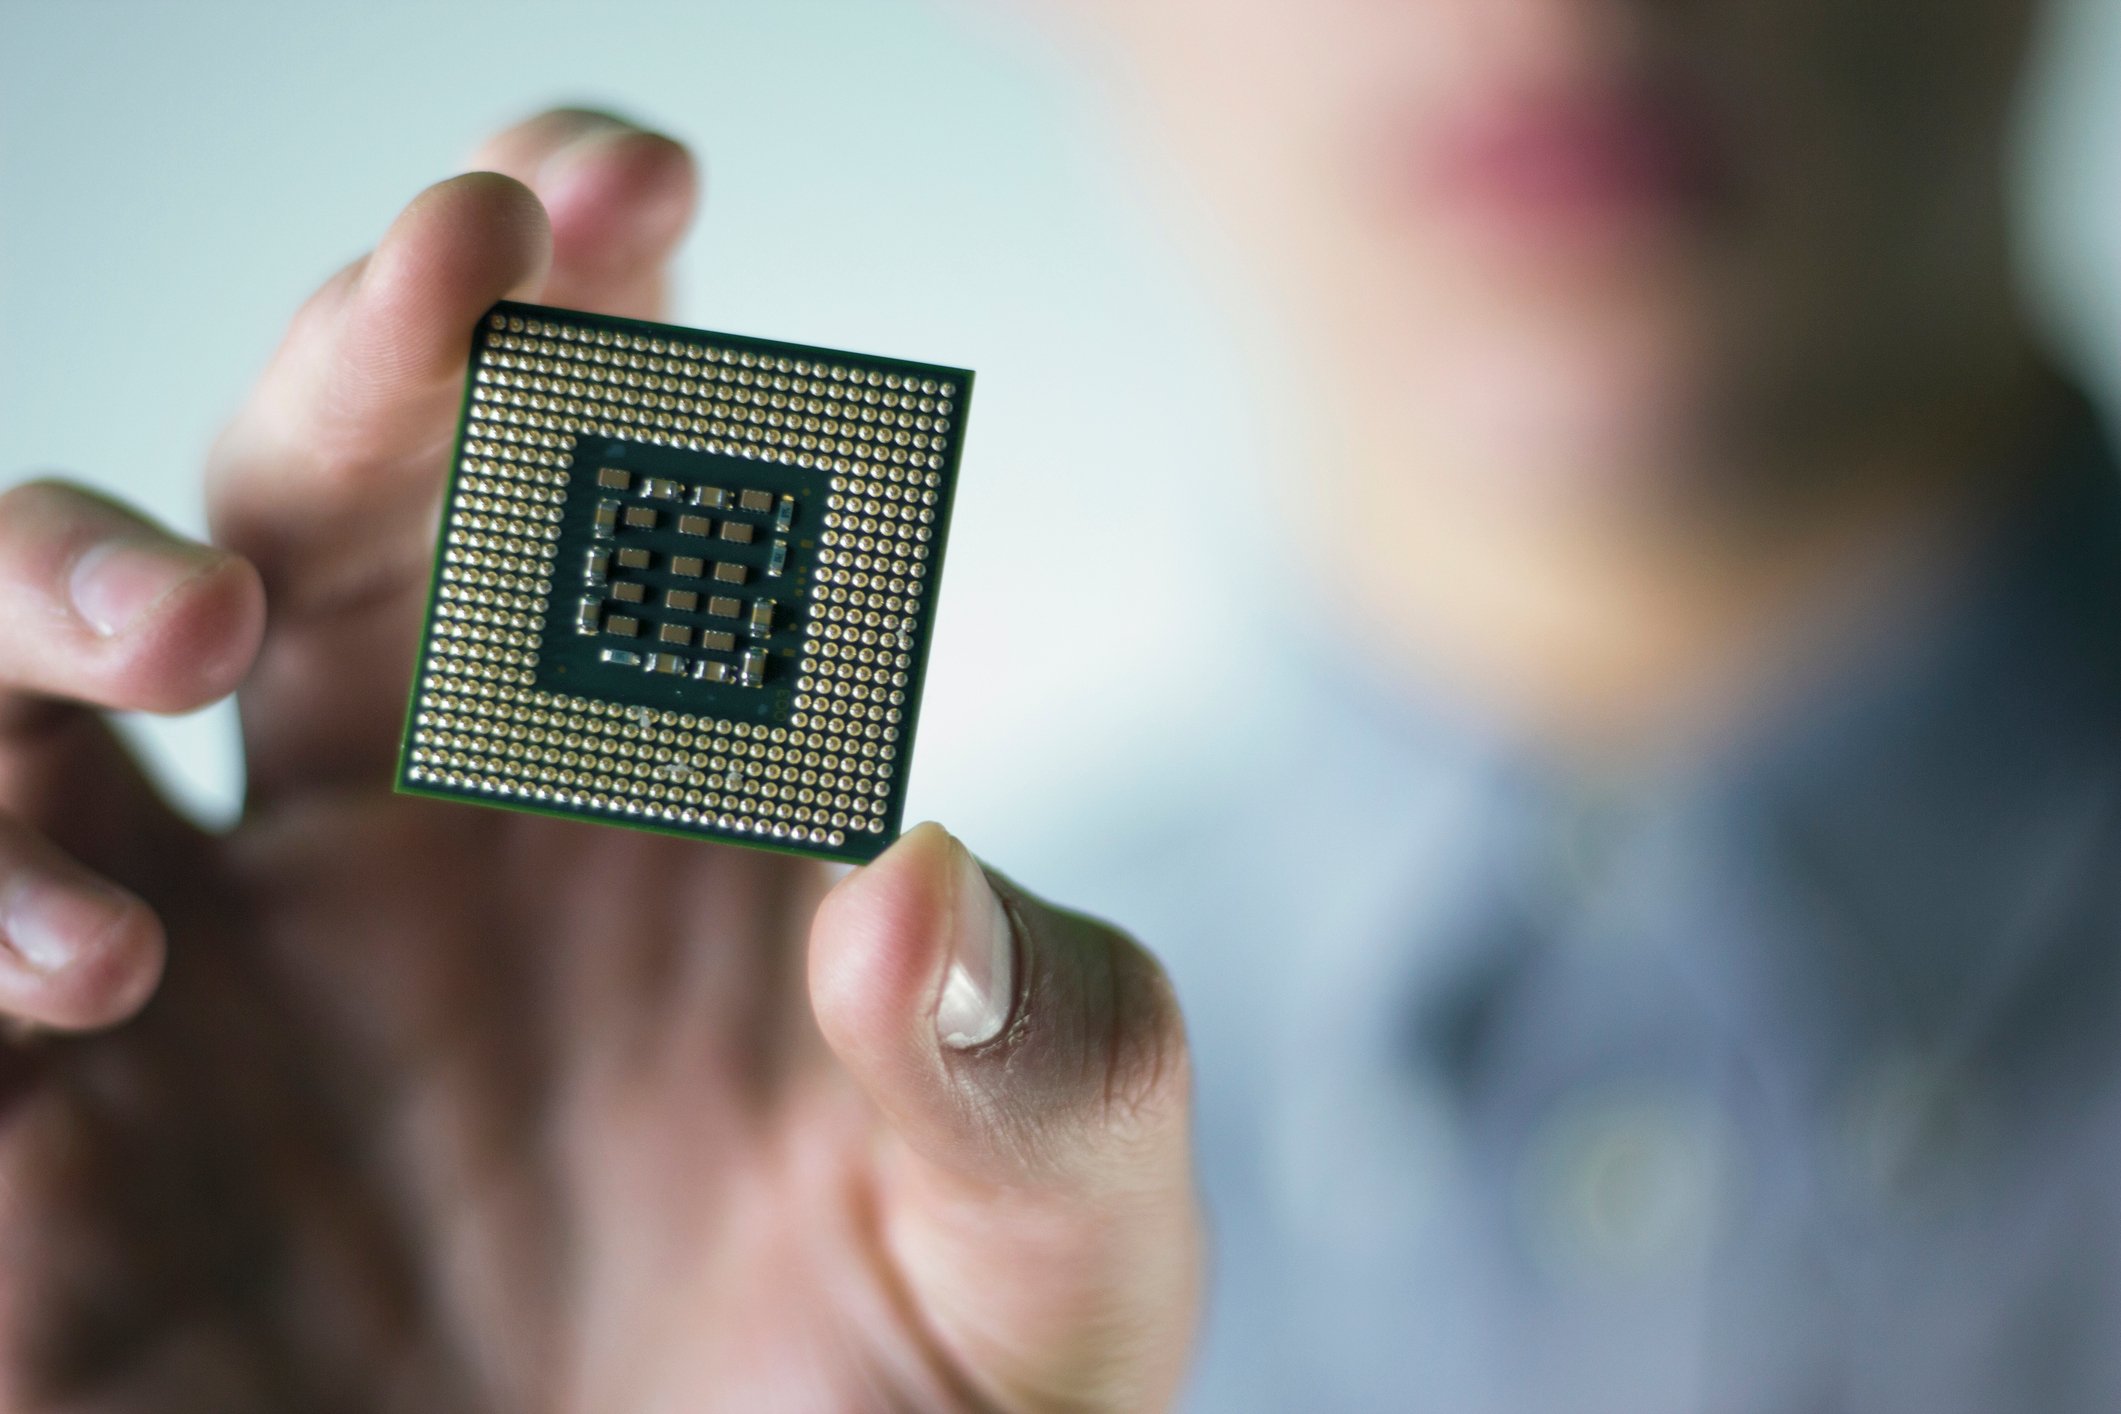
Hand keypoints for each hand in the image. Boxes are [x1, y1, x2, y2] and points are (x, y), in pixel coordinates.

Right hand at [0, 109, 1198, 1411]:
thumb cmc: (934, 1397)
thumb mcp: (1048, 1224)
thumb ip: (1033, 1049)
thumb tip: (925, 881)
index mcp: (647, 793)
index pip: (598, 476)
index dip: (596, 306)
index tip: (633, 178)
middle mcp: (410, 841)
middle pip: (317, 503)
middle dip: (367, 351)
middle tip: (457, 258)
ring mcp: (214, 997)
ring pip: (37, 683)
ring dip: (66, 575)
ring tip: (196, 618)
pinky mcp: (70, 1188)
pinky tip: (104, 951)